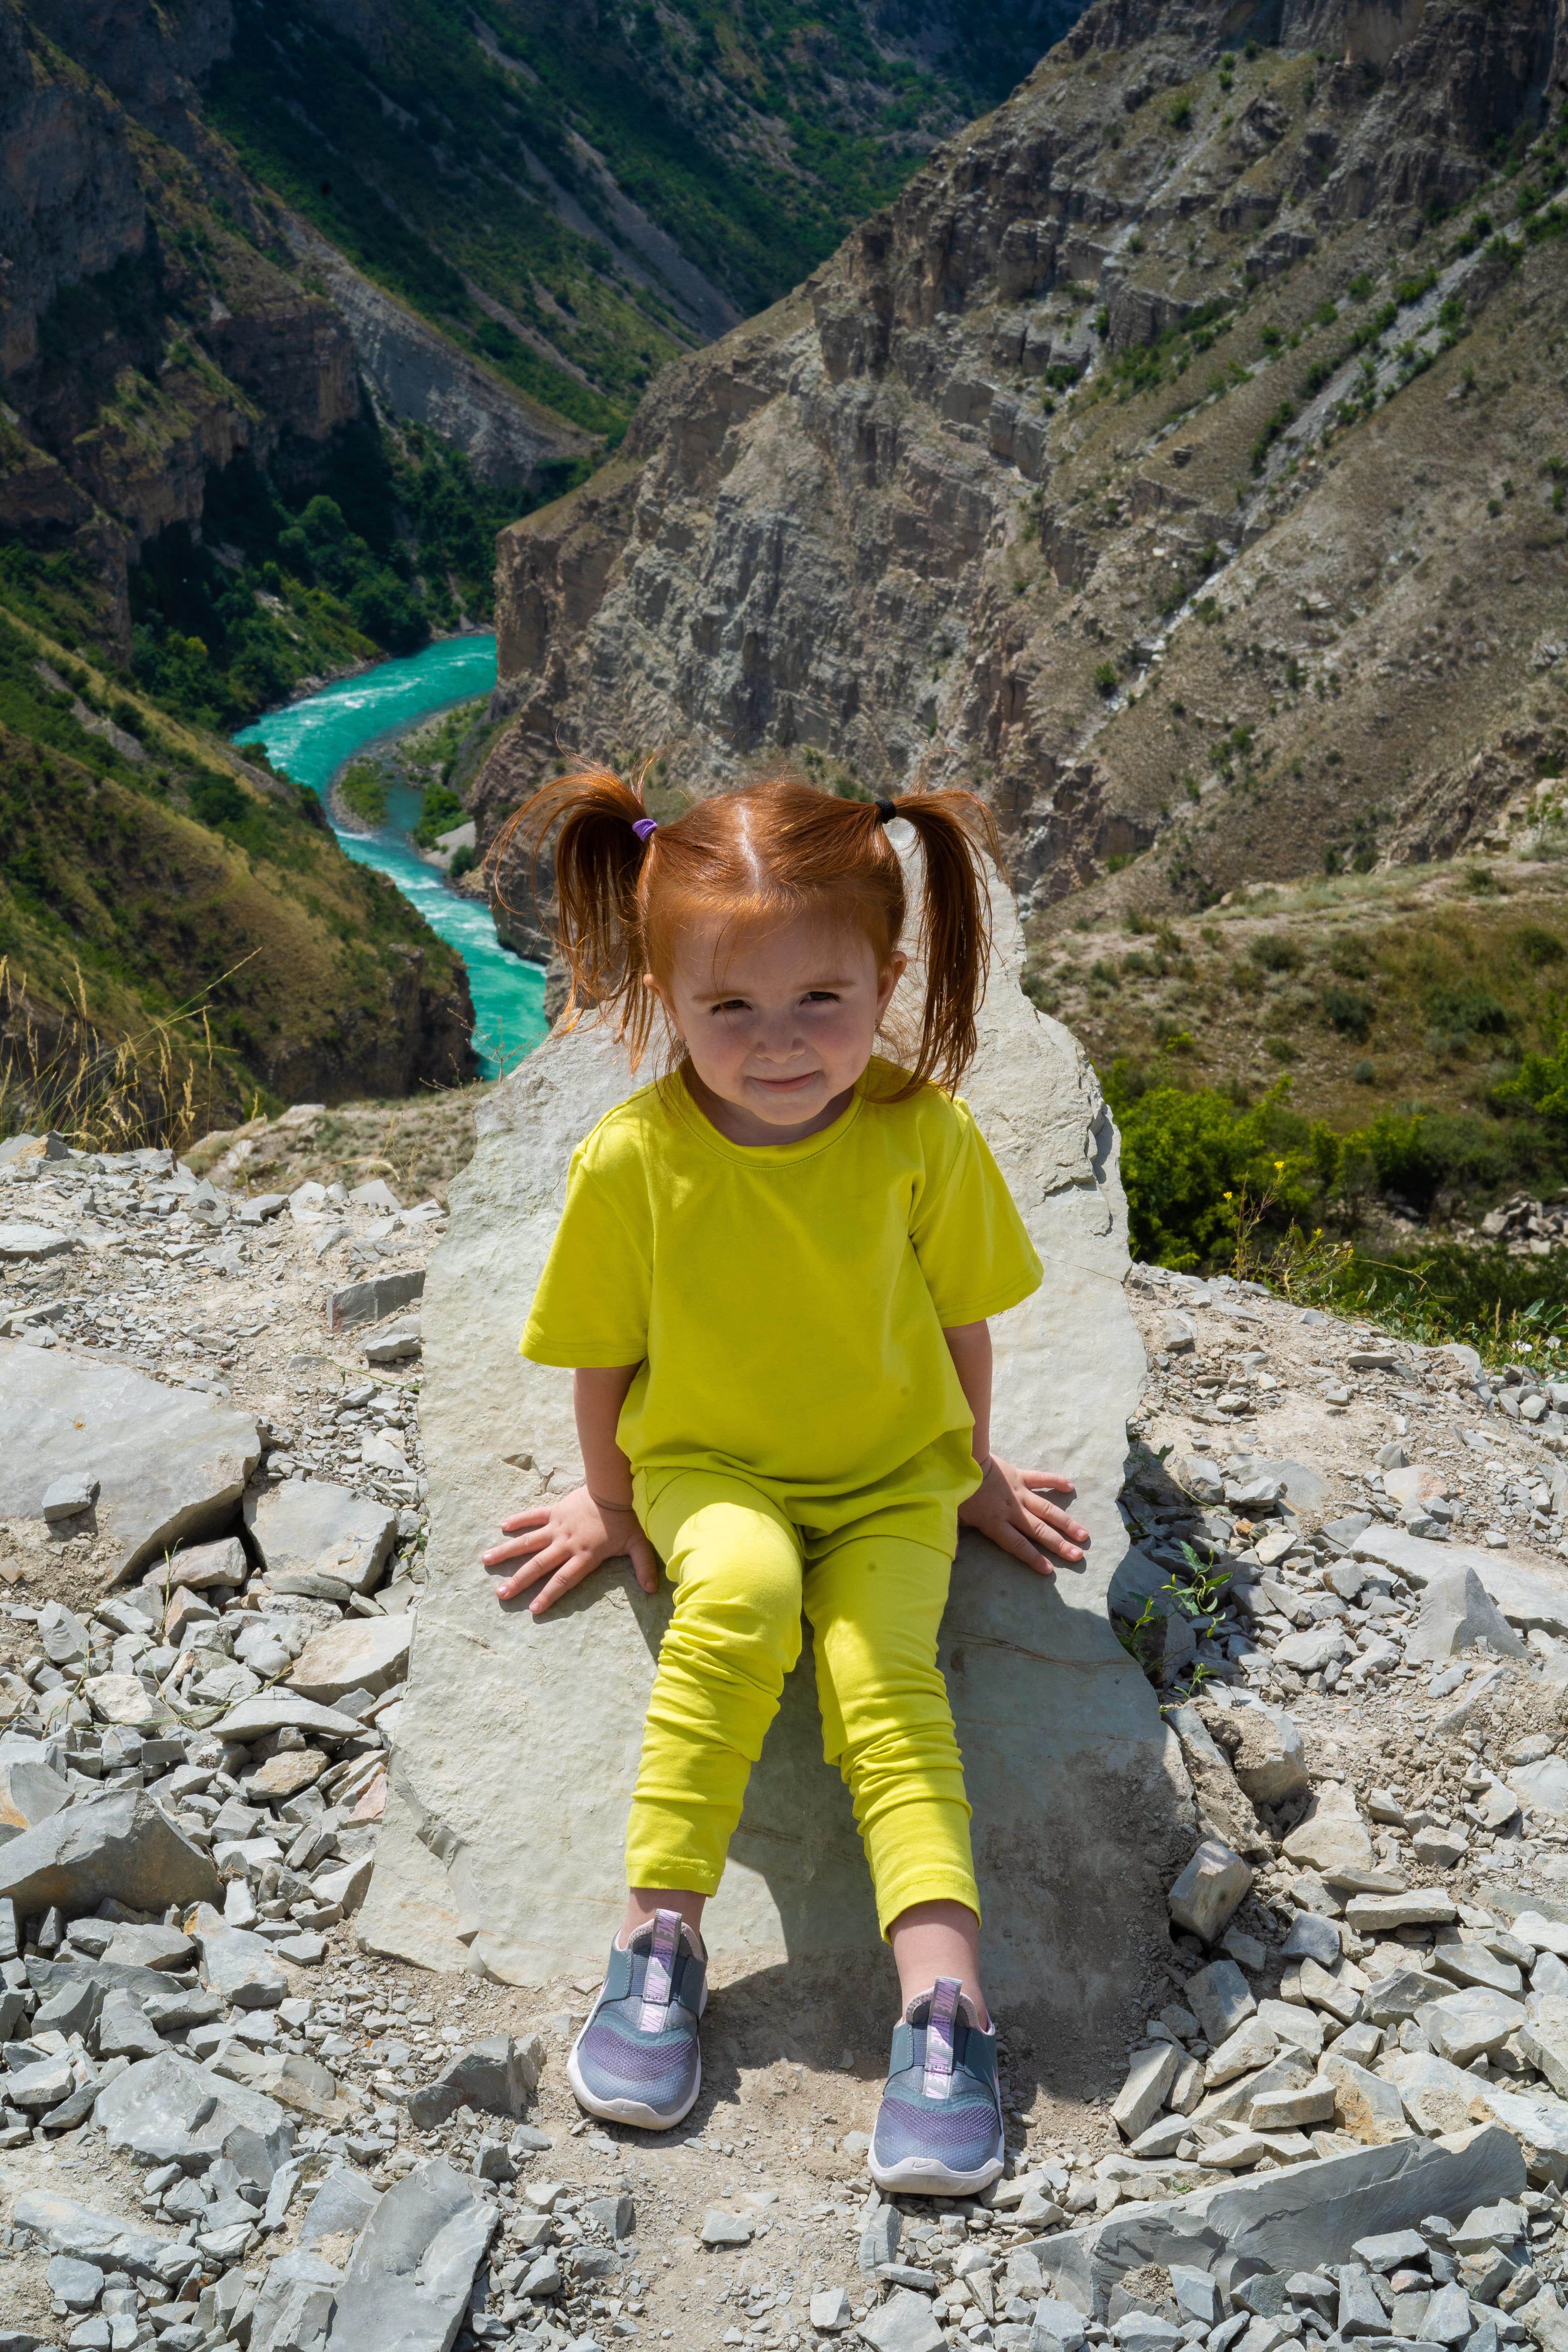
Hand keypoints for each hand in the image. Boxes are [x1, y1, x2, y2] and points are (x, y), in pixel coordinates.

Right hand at [482, 1485, 659, 1614]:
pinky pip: (533, 1516)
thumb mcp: (638, 1544)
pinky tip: (502, 1526)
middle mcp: (567, 1544)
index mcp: (584, 1556)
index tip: (533, 1609)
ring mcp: (558, 1527)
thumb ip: (644, 1567)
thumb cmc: (628, 1518)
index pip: (564, 1580)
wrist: (616, 1488)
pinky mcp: (555, 1510)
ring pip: (528, 1542)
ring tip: (486, 1561)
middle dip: (519, 1581)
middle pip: (539, 1565)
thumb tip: (654, 1590)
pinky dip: (519, 1520)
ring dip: (507, 1552)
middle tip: (500, 1594)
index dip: (549, 1595)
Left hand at [958, 1457, 1088, 1573]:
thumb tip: (951, 1557)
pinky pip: (1041, 1479)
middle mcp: (1012, 1510)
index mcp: (995, 1523)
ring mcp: (1018, 1493)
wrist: (962, 1459)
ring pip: (1047, 1509)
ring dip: (1066, 1522)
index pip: (1017, 1545)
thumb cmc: (955, 1490)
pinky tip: (1071, 1486)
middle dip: (1059, 1545)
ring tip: (1083, 1534)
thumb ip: (953, 1536)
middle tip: (1077, 1555)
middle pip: (1039, 1531)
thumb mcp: (952, 1516)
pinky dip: (1055, 1481)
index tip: (1049, 1570)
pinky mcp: (1019, 1475)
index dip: (1033, 1558)